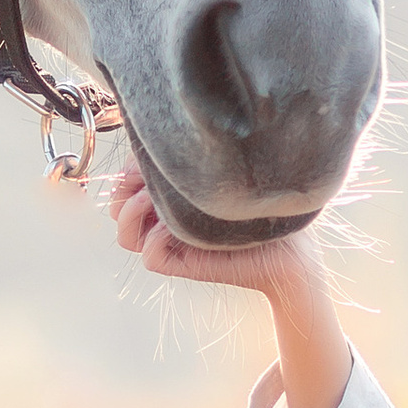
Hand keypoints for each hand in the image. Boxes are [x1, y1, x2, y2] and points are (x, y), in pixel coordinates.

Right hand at [104, 166, 320, 299]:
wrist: (291, 244)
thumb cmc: (263, 201)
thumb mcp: (220, 167)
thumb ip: (188, 154)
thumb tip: (157, 142)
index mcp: (172, 196)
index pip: (126, 182)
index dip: (126, 169)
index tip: (142, 159)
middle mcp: (167, 219)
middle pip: (116, 208)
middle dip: (122, 189)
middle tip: (145, 180)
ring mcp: (174, 243)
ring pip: (125, 235)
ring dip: (132, 212)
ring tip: (155, 200)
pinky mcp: (184, 264)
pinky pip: (150, 257)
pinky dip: (156, 239)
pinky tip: (177, 225)